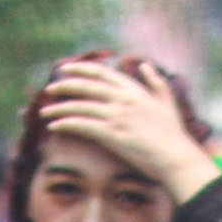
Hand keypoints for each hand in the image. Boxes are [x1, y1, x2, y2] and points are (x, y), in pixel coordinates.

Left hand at [39, 62, 218, 204]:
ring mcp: (116, 116)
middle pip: (85, 87)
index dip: (80, 69)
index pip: (101, 73)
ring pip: (79, 107)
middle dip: (64, 86)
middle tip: (50, 89)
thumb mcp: (167, 102)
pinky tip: (54, 126)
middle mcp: (122, 100)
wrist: (175, 157)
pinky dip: (65, 124)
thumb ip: (156, 82)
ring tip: (45, 112)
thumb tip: (144, 64)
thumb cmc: (173, 133)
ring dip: (58, 108)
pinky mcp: (111, 134)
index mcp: (134, 90)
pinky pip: (81, 125)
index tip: (65, 69)